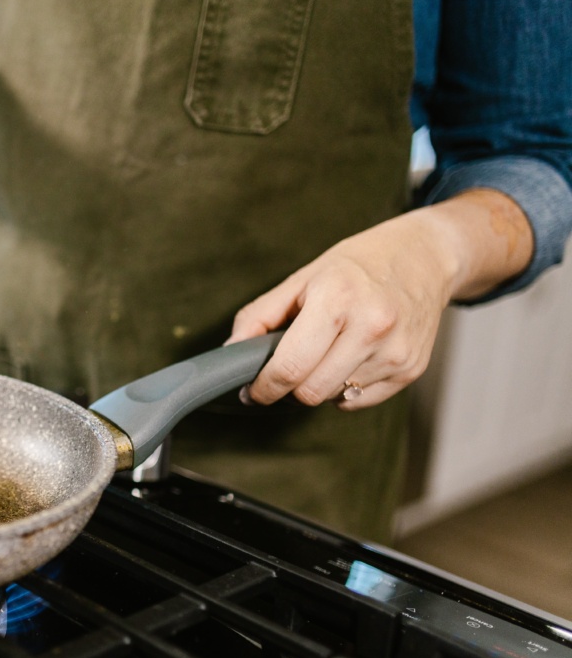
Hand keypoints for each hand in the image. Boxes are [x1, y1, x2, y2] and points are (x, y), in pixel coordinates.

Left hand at [227, 189, 532, 409]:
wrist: (426, 257)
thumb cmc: (358, 265)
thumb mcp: (302, 278)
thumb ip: (260, 316)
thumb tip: (231, 352)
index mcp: (337, 300)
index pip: (290, 368)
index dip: (264, 387)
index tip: (253, 390)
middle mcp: (371, 327)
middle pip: (310, 392)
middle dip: (290, 387)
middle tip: (287, 368)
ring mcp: (396, 352)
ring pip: (334, 397)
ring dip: (319, 384)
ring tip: (327, 350)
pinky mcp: (411, 369)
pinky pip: (360, 401)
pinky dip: (345, 388)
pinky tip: (351, 357)